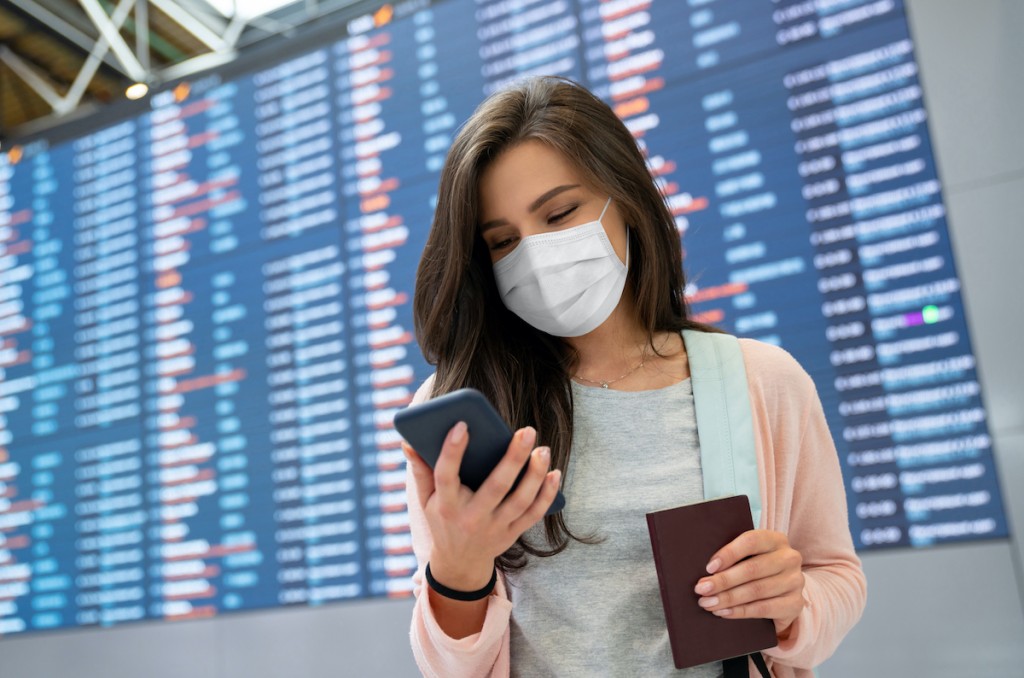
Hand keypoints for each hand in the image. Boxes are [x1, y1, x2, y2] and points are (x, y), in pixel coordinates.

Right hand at [403, 422, 560, 590]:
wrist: (459, 564)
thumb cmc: (442, 519)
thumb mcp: (425, 499)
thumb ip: (420, 470)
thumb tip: (408, 440)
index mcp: (445, 505)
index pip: (446, 476)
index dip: (452, 451)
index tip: (463, 425)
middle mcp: (471, 517)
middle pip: (496, 486)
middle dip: (513, 458)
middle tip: (526, 431)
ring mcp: (495, 528)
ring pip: (520, 500)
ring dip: (535, 475)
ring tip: (542, 449)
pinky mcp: (512, 534)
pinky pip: (534, 514)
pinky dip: (546, 494)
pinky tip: (554, 473)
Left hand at [694, 530, 804, 634]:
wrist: (783, 595)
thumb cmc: (757, 570)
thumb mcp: (749, 557)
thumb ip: (733, 557)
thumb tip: (706, 569)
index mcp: (776, 540)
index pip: (751, 541)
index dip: (729, 553)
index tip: (709, 567)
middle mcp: (789, 558)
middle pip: (752, 569)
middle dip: (723, 580)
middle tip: (701, 589)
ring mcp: (795, 582)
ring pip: (756, 590)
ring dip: (728, 598)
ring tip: (708, 603)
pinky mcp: (795, 604)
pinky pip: (763, 608)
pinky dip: (740, 611)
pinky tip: (723, 612)